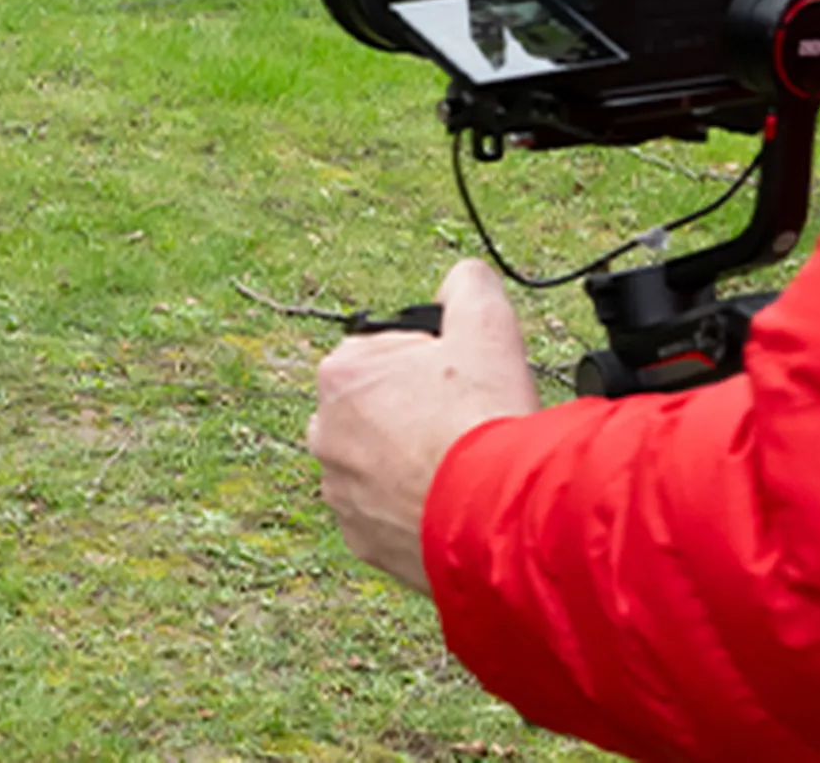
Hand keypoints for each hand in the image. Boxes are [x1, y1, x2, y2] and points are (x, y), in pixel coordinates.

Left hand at [308, 259, 540, 594]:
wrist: (495, 517)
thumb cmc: (483, 421)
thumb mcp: (486, 324)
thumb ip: (467, 285)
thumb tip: (460, 280)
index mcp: (341, 374)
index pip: (382, 354)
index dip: (430, 363)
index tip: (460, 381)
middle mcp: (324, 432)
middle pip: (376, 411)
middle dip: (413, 414)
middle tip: (462, 424)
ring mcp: (338, 490)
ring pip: (376, 466)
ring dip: (409, 463)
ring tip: (459, 467)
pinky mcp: (360, 539)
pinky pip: (385, 516)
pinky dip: (413, 509)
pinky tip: (449, 504)